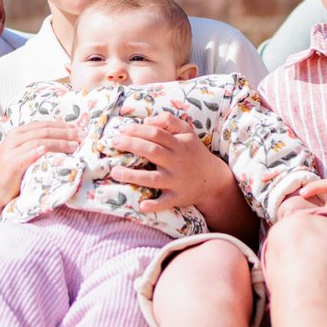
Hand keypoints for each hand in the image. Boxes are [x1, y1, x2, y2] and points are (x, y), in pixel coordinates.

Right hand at [0, 121, 79, 208]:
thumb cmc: (8, 175)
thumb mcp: (20, 155)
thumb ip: (34, 147)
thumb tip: (60, 143)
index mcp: (17, 133)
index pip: (44, 124)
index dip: (63, 125)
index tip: (79, 128)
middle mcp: (14, 138)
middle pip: (45, 130)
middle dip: (66, 131)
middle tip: (83, 134)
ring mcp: (12, 149)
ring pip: (41, 140)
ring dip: (61, 141)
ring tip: (76, 145)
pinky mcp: (13, 162)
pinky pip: (33, 153)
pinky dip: (47, 150)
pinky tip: (60, 151)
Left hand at [105, 113, 235, 215]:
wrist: (212, 179)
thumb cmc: (193, 152)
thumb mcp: (187, 131)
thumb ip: (168, 121)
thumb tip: (146, 121)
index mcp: (179, 144)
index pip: (156, 134)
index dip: (137, 130)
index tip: (121, 130)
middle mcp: (177, 161)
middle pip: (152, 151)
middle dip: (131, 145)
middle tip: (113, 143)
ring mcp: (177, 181)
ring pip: (153, 178)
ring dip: (133, 176)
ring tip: (115, 171)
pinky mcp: (177, 197)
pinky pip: (165, 202)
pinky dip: (154, 205)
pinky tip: (141, 205)